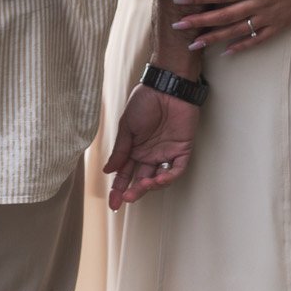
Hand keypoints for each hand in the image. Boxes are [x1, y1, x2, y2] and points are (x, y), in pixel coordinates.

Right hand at [104, 85, 200, 208]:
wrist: (166, 87)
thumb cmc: (145, 101)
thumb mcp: (127, 126)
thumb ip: (120, 150)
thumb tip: (108, 171)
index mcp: (134, 149)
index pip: (125, 174)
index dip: (118, 189)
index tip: (113, 203)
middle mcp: (150, 154)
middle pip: (141, 180)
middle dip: (134, 191)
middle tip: (126, 198)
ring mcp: (166, 153)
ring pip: (159, 178)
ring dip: (150, 186)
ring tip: (143, 186)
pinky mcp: (182, 149)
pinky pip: (177, 169)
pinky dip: (169, 177)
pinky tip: (159, 179)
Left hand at [171, 0, 290, 54]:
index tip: (179, 2)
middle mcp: (260, 4)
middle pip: (224, 16)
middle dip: (199, 22)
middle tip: (177, 27)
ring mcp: (270, 17)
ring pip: (237, 31)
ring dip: (214, 38)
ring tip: (194, 45)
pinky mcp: (279, 25)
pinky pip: (257, 39)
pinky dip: (242, 46)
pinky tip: (226, 51)